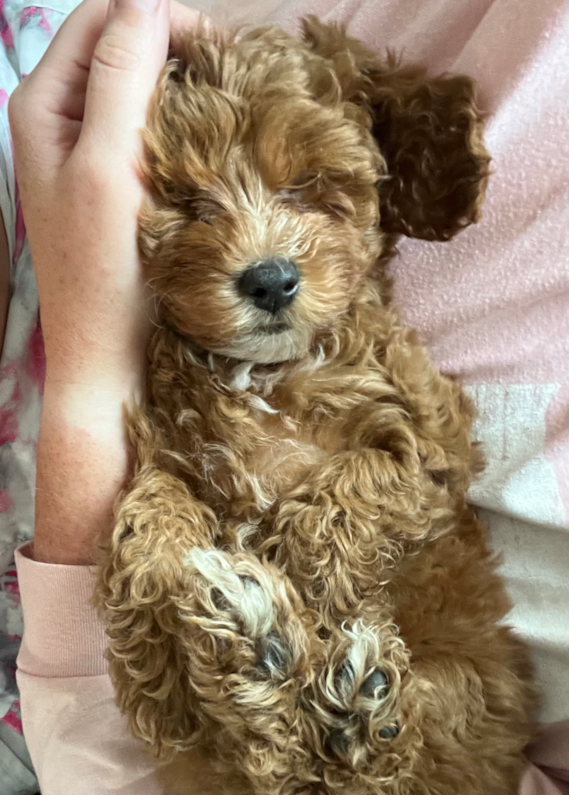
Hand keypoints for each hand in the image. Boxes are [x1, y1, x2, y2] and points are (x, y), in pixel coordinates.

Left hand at [8, 0, 203, 562]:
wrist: (108, 362)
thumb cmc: (103, 275)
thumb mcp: (104, 169)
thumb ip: (120, 81)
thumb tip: (148, 4)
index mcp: (45, 104)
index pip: (106, 19)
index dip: (163, 21)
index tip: (222, 56)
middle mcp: (63, 123)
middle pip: (125, 49)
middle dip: (181, 51)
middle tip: (238, 84)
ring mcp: (90, 157)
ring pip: (144, 91)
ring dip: (189, 90)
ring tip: (235, 112)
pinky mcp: (120, 190)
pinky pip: (155, 134)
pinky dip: (188, 129)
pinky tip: (217, 149)